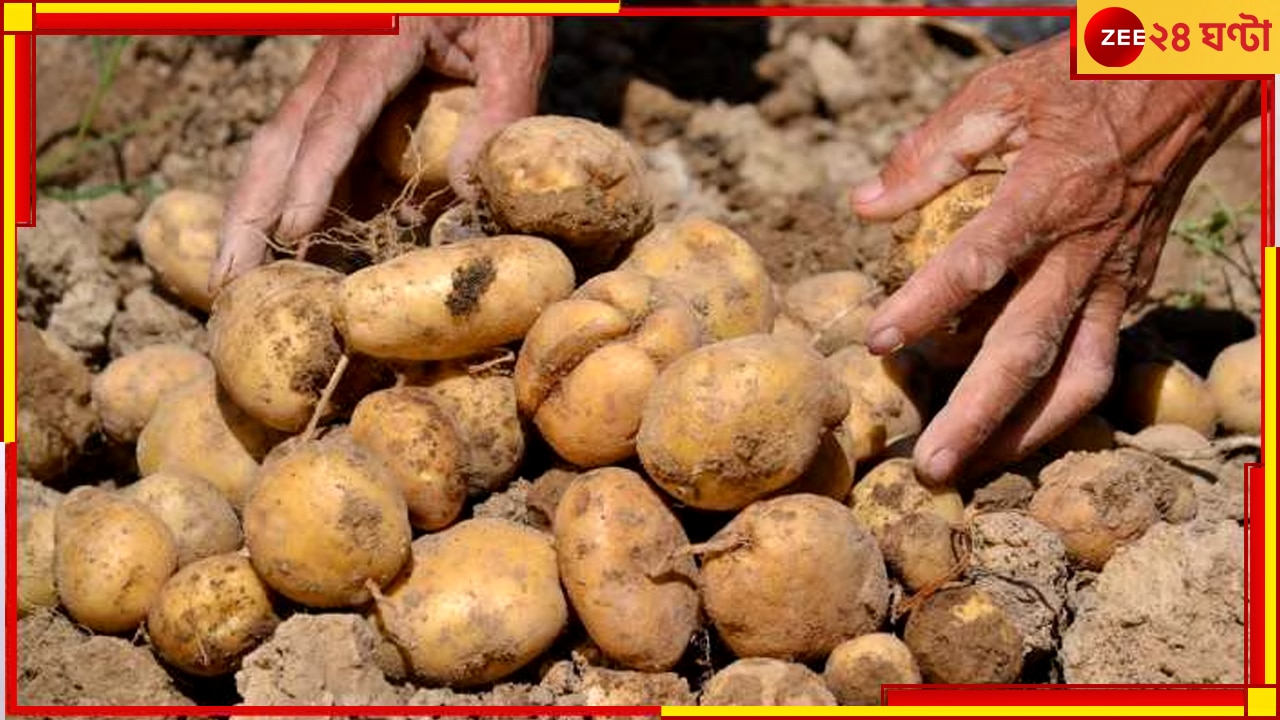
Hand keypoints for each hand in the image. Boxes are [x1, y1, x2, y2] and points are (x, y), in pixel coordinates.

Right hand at [210, 17, 552, 289]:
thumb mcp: (513, 43)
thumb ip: (500, 109)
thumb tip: (468, 190)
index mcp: (378, 43)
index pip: (334, 119)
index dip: (311, 179)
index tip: (291, 232)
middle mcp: (342, 62)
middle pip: (282, 140)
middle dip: (250, 210)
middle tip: (228, 278)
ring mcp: (340, 78)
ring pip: (288, 150)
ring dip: (264, 213)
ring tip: (244, 279)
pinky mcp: (352, 94)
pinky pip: (324, 153)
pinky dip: (310, 200)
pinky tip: (304, 250)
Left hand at [850, 33, 1259, 486]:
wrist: (1182, 85)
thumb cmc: (1078, 85)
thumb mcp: (999, 93)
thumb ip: (929, 153)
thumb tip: (864, 206)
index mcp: (1044, 195)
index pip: (977, 263)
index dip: (925, 307)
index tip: (876, 341)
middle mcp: (1082, 251)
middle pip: (1027, 349)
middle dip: (977, 414)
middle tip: (931, 465)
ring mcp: (1113, 280)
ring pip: (1076, 376)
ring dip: (1024, 432)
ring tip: (972, 466)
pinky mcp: (1132, 293)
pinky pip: (1100, 363)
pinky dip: (1061, 404)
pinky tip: (1018, 427)